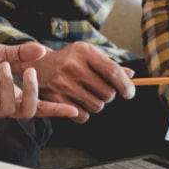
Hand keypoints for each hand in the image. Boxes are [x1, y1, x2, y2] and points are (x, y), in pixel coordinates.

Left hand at [0, 41, 79, 121]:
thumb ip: (19, 54)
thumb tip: (42, 50)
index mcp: (7, 96)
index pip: (34, 107)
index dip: (54, 109)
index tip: (74, 111)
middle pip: (26, 112)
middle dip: (33, 92)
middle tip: (32, 73)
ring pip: (7, 107)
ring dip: (9, 84)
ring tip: (3, 64)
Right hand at [11, 42, 135, 122]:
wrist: (38, 66)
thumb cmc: (68, 60)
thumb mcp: (87, 55)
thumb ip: (109, 65)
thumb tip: (130, 76)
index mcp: (84, 52)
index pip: (113, 72)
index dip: (125, 85)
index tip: (130, 93)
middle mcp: (73, 67)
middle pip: (107, 93)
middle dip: (108, 95)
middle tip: (101, 91)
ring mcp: (63, 84)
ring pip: (96, 106)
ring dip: (96, 104)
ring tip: (88, 95)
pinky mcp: (56, 99)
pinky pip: (82, 116)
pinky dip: (84, 113)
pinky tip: (79, 104)